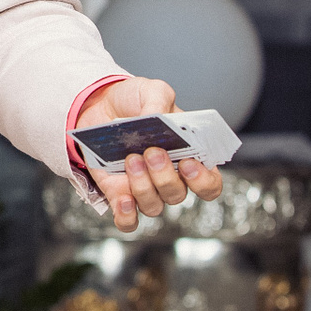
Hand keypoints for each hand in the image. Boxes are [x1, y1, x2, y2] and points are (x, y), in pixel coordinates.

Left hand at [76, 76, 223, 232]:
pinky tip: (123, 198)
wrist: (100, 106)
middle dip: (165, 176)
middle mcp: (169, 178)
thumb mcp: (152, 90)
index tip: (189, 163)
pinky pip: (128, 220)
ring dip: (143, 186)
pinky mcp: (118, 195)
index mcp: (189, 157)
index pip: (209, 184)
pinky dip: (127, 215)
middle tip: (152, 151)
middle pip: (177, 194)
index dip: (204, 181)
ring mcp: (144, 189)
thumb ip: (159, 100)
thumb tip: (156, 120)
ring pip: (153, 206)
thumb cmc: (134, 101)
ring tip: (131, 159)